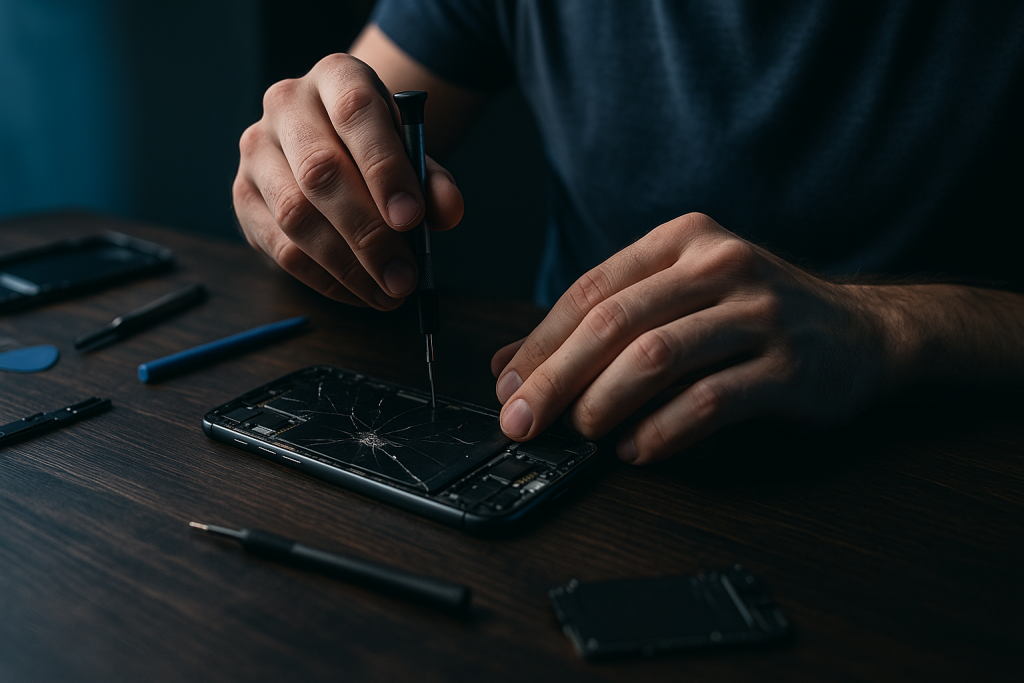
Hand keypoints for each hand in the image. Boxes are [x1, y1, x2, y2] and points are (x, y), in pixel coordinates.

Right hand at [233, 53, 463, 307]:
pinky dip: (326, 280)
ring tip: (388, 292)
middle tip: (404, 276)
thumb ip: (433, 181)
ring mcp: (256, 150)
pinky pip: (281, 248)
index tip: (412, 219)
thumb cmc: (376, 150)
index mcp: (336, 77)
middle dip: (369, 234)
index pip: (356, 112)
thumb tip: (447, 212)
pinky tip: (360, 292)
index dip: (385, 168)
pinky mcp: (242, 195)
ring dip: (348, 265)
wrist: (331, 148)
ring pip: (296, 215)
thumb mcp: (412, 155)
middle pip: (321, 172)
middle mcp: (286, 104)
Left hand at [491, 213, 893, 464]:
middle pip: (614, 322)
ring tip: (582, 433)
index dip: (541, 343)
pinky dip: (662, 432)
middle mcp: (720, 264)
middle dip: (556, 378)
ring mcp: (759, 311)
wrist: (862, 332)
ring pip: (656, 356)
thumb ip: (601, 325)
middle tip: (523, 421)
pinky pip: (709, 401)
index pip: (592, 289)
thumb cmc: (754, 315)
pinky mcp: (789, 365)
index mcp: (683, 240)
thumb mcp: (678, 300)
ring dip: (604, 403)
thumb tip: (510, 367)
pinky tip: (636, 451)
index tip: (508, 387)